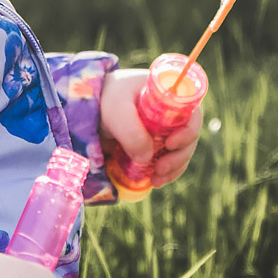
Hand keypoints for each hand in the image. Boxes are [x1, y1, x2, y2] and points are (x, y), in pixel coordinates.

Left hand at [101, 65, 206, 189]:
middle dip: (179, 156)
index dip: (189, 130)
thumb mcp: (116, 111)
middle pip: (189, 136)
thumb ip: (131, 132)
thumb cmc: (104, 100)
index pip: (192, 113)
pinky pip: (167, 160)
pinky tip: (153, 181)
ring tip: (156, 180)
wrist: (86, 110)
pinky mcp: (154, 145)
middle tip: (161, 168)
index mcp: (169, 96)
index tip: (171, 144)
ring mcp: (164, 130)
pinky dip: (165, 172)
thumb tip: (148, 158)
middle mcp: (171, 114)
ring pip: (180, 152)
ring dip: (174, 168)